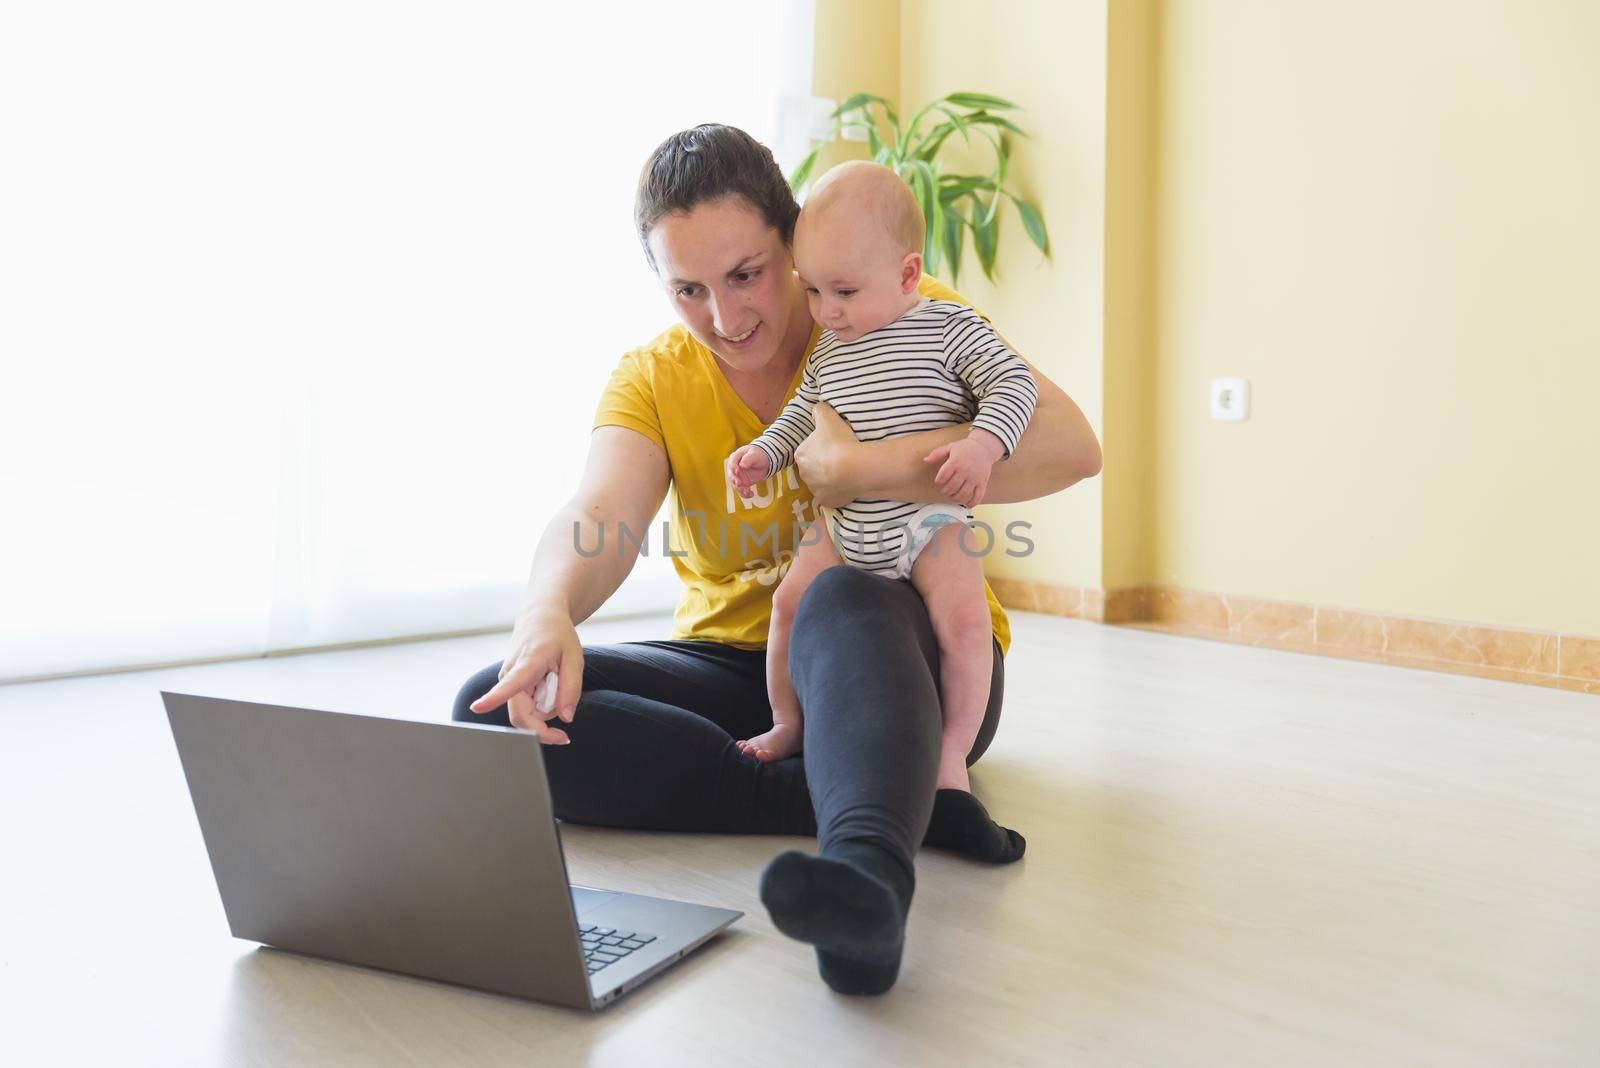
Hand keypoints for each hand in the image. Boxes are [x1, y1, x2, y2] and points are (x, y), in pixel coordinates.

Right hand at [467, 605, 583, 743]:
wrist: (540, 617)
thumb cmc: (557, 634)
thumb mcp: (574, 657)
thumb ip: (571, 688)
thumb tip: (566, 718)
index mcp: (527, 663)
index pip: (509, 685)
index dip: (494, 699)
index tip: (477, 707)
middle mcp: (509, 675)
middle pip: (521, 716)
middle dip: (543, 726)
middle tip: (565, 728)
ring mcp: (507, 682)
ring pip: (525, 715)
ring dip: (545, 711)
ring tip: (555, 683)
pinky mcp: (509, 687)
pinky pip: (525, 708)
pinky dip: (540, 706)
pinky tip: (546, 686)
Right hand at [725, 443, 771, 498]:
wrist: (764, 461)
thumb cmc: (758, 455)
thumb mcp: (754, 455)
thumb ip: (747, 459)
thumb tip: (741, 465)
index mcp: (735, 458)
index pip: (732, 463)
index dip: (733, 467)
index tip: (737, 471)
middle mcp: (734, 469)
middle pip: (731, 475)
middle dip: (735, 480)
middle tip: (739, 483)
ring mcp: (738, 477)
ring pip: (736, 485)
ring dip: (740, 489)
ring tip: (747, 491)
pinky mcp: (743, 484)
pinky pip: (742, 491)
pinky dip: (745, 494)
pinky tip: (751, 494)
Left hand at [793, 402, 861, 508]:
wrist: (852, 468)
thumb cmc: (838, 441)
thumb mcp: (828, 417)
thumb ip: (820, 410)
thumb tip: (817, 408)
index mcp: (801, 455)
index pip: (808, 450)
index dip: (821, 447)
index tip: (833, 445)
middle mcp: (804, 474)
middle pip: (813, 468)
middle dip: (824, 464)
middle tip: (841, 458)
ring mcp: (815, 490)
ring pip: (822, 483)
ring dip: (831, 479)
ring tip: (847, 472)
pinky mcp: (827, 502)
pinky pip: (832, 496)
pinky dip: (838, 492)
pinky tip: (848, 485)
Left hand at [923, 429, 1004, 507]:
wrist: (984, 447)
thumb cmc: (965, 448)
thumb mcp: (950, 447)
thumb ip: (937, 454)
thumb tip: (925, 460)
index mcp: (955, 461)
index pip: (942, 477)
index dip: (938, 481)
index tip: (939, 482)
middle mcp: (965, 470)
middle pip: (952, 487)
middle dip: (945, 491)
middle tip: (944, 490)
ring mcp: (975, 478)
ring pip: (963, 493)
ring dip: (955, 497)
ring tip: (952, 495)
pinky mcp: (982, 482)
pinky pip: (978, 496)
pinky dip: (972, 503)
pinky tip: (967, 505)